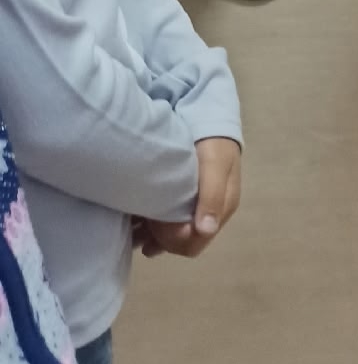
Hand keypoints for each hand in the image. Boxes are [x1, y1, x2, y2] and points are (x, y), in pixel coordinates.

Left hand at [133, 137, 241, 260]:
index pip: (195, 244)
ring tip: (131, 229)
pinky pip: (165, 222)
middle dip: (160, 241)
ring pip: (171, 235)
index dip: (174, 243)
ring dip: (152, 236)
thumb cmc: (214, 144)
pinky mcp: (182, 199)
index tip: (156, 231)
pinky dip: (149, 225)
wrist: (208, 119)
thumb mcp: (216, 166)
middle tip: (138, 231)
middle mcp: (207, 215)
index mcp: (220, 211)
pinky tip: (135, 220)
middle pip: (181, 243)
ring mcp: (195, 208)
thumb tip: (206, 230)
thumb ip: (212, 196)